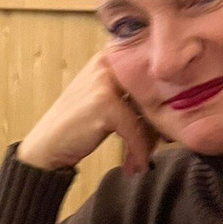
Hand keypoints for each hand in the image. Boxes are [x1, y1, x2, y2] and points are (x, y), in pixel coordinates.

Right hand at [17, 52, 158, 173]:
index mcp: (109, 57)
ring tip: (141, 159)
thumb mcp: (104, 99)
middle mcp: (106, 63)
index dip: (164, 100)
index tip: (166, 128)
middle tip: (161, 145)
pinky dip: (138, 152)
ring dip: (149, 141)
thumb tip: (177, 102)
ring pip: (147, 112)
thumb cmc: (76, 127)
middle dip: (159, 122)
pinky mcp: (104, 104)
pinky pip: (135, 130)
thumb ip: (132, 93)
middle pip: (153, 92)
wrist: (45, 148)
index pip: (152, 74)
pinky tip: (133, 166)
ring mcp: (104, 82)